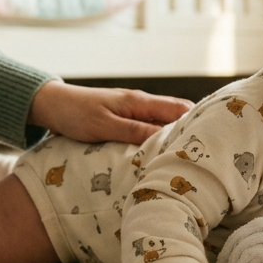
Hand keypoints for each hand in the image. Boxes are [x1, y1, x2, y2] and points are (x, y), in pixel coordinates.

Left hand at [28, 80, 191, 144]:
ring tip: (185, 160)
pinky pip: (148, 130)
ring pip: (163, 125)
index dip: (198, 122)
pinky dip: (157, 141)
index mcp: (140, 101)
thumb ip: (133, 131)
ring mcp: (133, 113)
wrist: (52, 105)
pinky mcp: (125, 121)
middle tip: (203, 156)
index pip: (180, 109)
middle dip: (189, 133)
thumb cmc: (75, 114)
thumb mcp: (104, 126)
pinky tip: (158, 155)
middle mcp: (141, 105)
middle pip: (176, 117)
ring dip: (172, 139)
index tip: (210, 141)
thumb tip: (164, 139)